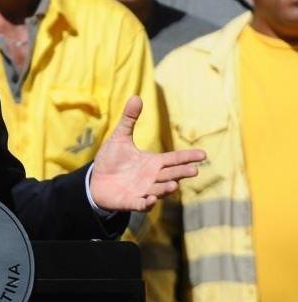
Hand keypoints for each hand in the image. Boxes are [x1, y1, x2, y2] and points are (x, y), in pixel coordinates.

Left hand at [90, 96, 205, 211]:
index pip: (174, 159)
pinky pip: (140, 204)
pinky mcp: (130, 201)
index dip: (188, 157)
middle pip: (170, 175)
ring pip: (158, 190)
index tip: (203, 154)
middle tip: (194, 171)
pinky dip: (145, 203)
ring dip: (166, 189)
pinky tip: (149, 200)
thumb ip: (129, 119)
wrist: (97, 181)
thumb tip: (136, 97)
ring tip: (174, 185)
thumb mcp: (120, 138)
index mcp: (153, 162)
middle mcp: (152, 178)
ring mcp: (143, 191)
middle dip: (181, 173)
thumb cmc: (112, 159)